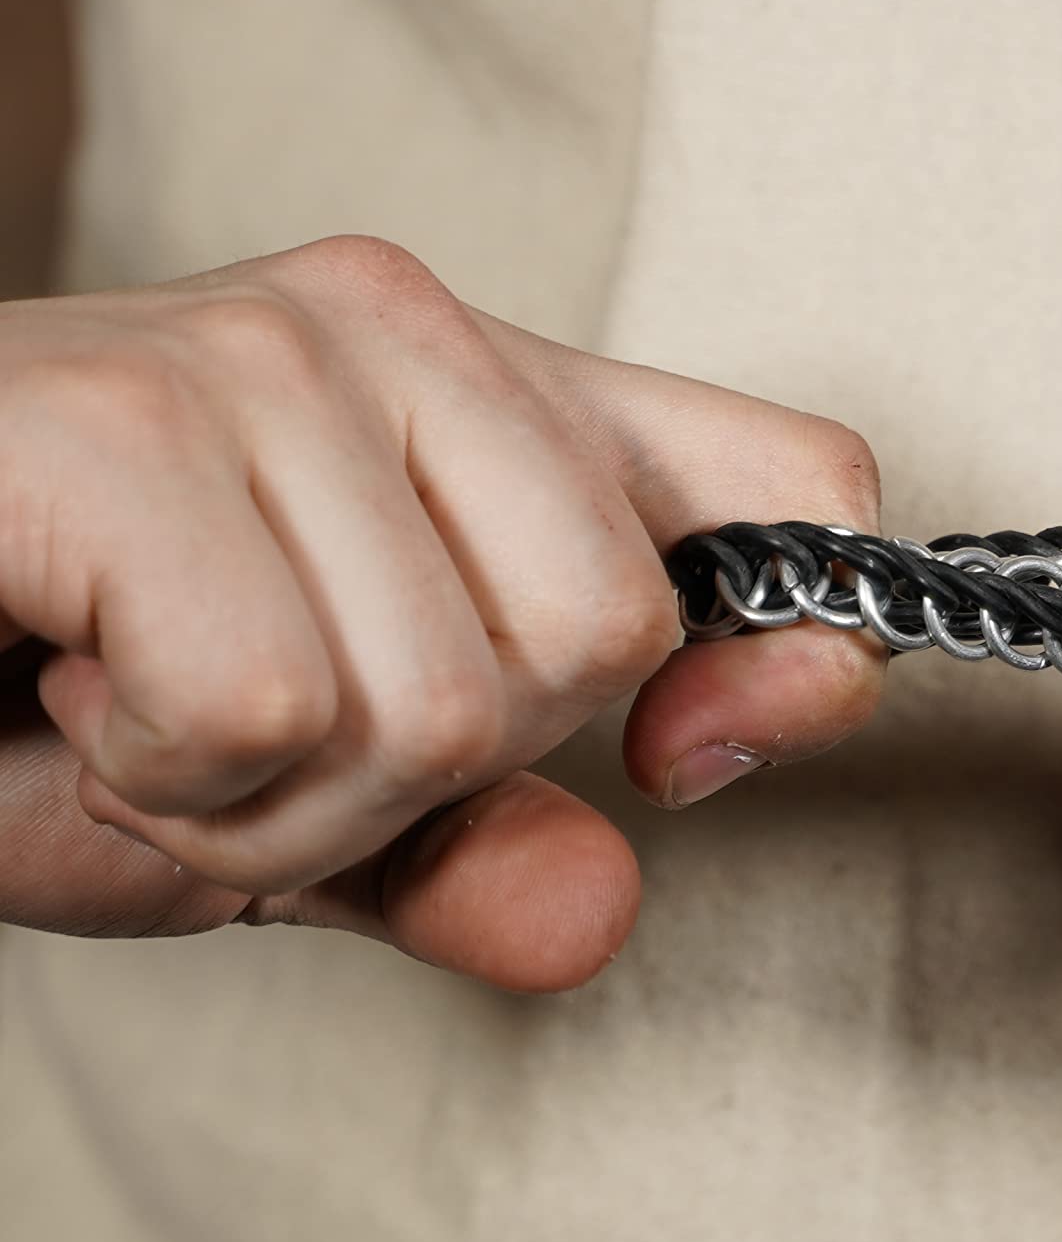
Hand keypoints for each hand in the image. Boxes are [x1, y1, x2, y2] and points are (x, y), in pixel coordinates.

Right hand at [1, 235, 882, 991]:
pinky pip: (272, 704)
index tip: (695, 758)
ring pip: (445, 702)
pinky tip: (60, 690)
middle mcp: (397, 331)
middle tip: (236, 734)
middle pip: (605, 637)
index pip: (790, 484)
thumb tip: (598, 911)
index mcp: (487, 399)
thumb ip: (461, 851)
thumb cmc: (18, 686)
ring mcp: (262, 353)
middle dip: (417, 775)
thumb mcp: (287, 804)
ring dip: (265, 803)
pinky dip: (163, 786)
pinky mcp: (120, 421)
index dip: (803, 645)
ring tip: (125, 710)